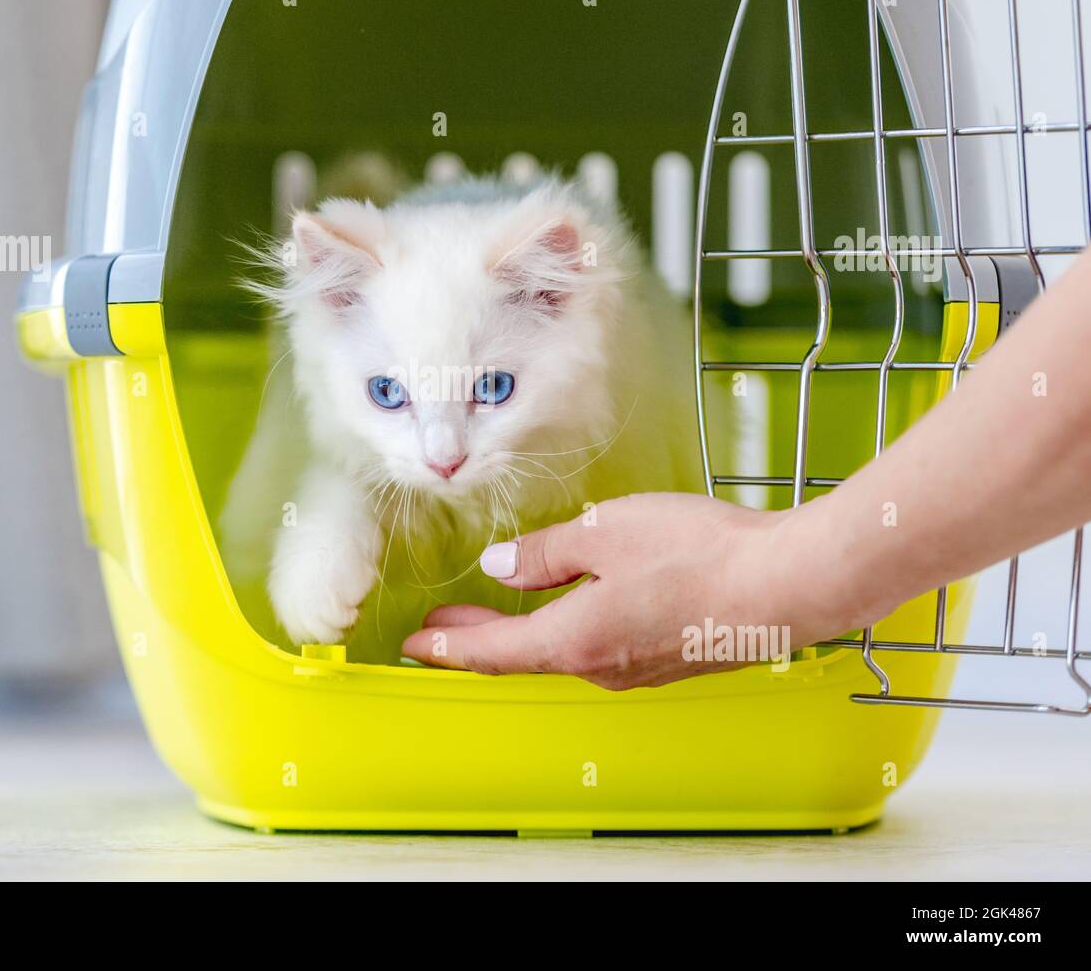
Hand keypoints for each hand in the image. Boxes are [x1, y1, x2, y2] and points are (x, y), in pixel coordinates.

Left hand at [401, 492, 839, 689]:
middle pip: (523, 654)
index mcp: (573, 639)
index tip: (413, 646)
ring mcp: (637, 668)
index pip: (492, 652)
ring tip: (497, 606)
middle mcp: (600, 667)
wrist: (787, 585)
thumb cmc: (696, 554)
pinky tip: (573, 603)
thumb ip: (546, 553)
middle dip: (477, 638)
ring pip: (563, 649)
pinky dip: (568, 626)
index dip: (447, 646)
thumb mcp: (603, 533)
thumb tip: (503, 565)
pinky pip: (601, 645)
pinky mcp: (668, 657)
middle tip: (440, 626)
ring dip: (523, 629)